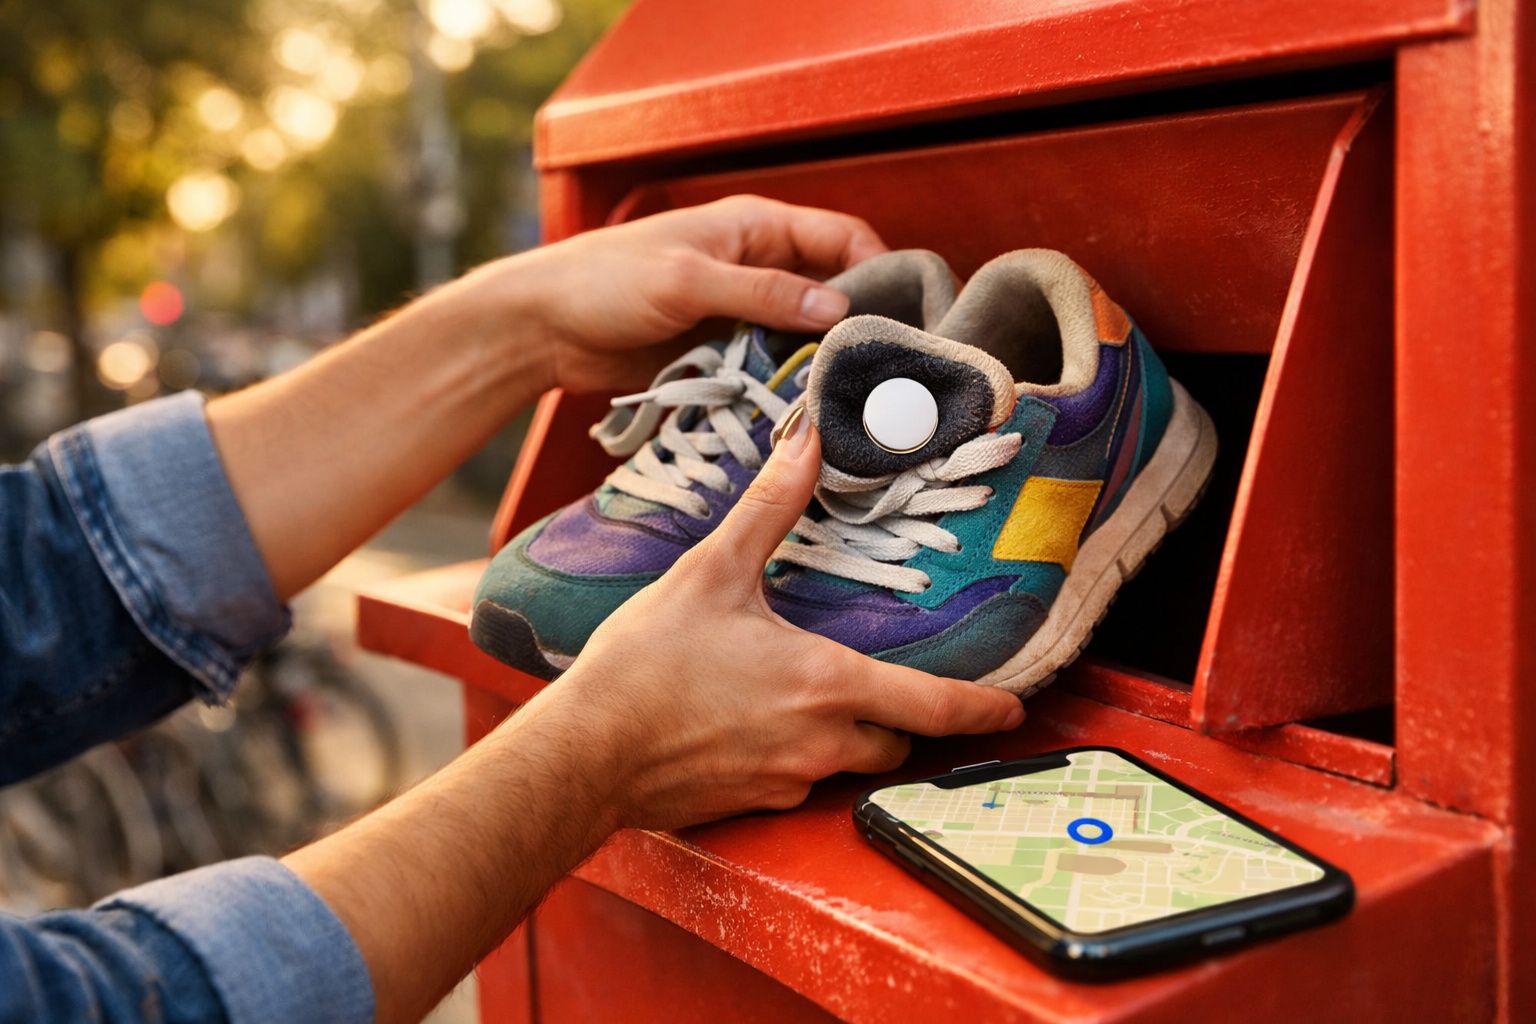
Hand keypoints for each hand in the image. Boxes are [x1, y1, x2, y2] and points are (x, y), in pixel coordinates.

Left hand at [505, 194, 887, 393]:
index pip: (843, 238)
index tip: (909, 315)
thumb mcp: (688, 281)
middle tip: (887, 369)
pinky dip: (788, 385)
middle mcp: (758, 266)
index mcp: (756, 227)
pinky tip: (807, 412)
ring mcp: (742, 312)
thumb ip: (763, 292)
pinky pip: (771, 368)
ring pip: (804, 336)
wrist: (543, 327)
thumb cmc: (605, 282)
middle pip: (832, 291)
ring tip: (854, 398)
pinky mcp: (723, 353)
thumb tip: (838, 306)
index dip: (882, 269)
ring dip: (822, 362)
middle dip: (857, 324)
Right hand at [528, 407, 1024, 830]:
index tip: (1014, 711)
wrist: (585, 751)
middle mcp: (820, 743)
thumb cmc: (646, 662)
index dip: (984, 710)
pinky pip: (798, 784)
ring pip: (849, 765)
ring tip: (813, 698)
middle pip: (897, 741)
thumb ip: (771, 509)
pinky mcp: (751, 805)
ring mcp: (786, 782)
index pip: (936, 706)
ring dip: (850, 737)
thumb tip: (807, 443)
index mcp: (826, 684)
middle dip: (904, 718)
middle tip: (893, 688)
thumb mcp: (712, 571)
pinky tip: (754, 725)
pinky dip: (796, 757)